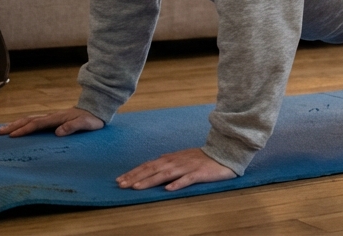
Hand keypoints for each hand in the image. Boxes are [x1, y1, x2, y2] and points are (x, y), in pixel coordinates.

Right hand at [0, 106, 102, 137]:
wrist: (95, 109)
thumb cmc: (91, 119)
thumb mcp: (86, 124)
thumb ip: (73, 127)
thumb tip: (58, 132)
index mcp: (57, 118)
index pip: (37, 124)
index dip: (24, 130)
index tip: (12, 136)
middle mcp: (51, 116)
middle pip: (29, 120)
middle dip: (14, 126)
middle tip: (0, 132)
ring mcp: (51, 117)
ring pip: (29, 119)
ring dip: (16, 124)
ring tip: (3, 129)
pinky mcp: (52, 120)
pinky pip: (34, 121)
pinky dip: (23, 124)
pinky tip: (18, 128)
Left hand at [117, 147, 235, 191]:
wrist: (223, 153)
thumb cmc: (201, 158)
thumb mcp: (181, 158)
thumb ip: (167, 163)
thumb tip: (152, 166)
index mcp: (170, 159)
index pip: (148, 166)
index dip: (133, 173)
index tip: (120, 180)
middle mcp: (175, 162)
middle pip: (152, 170)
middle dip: (135, 177)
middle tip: (121, 184)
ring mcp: (187, 167)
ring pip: (165, 174)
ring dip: (150, 180)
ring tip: (137, 187)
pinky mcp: (199, 173)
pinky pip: (187, 179)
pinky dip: (177, 183)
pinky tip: (168, 189)